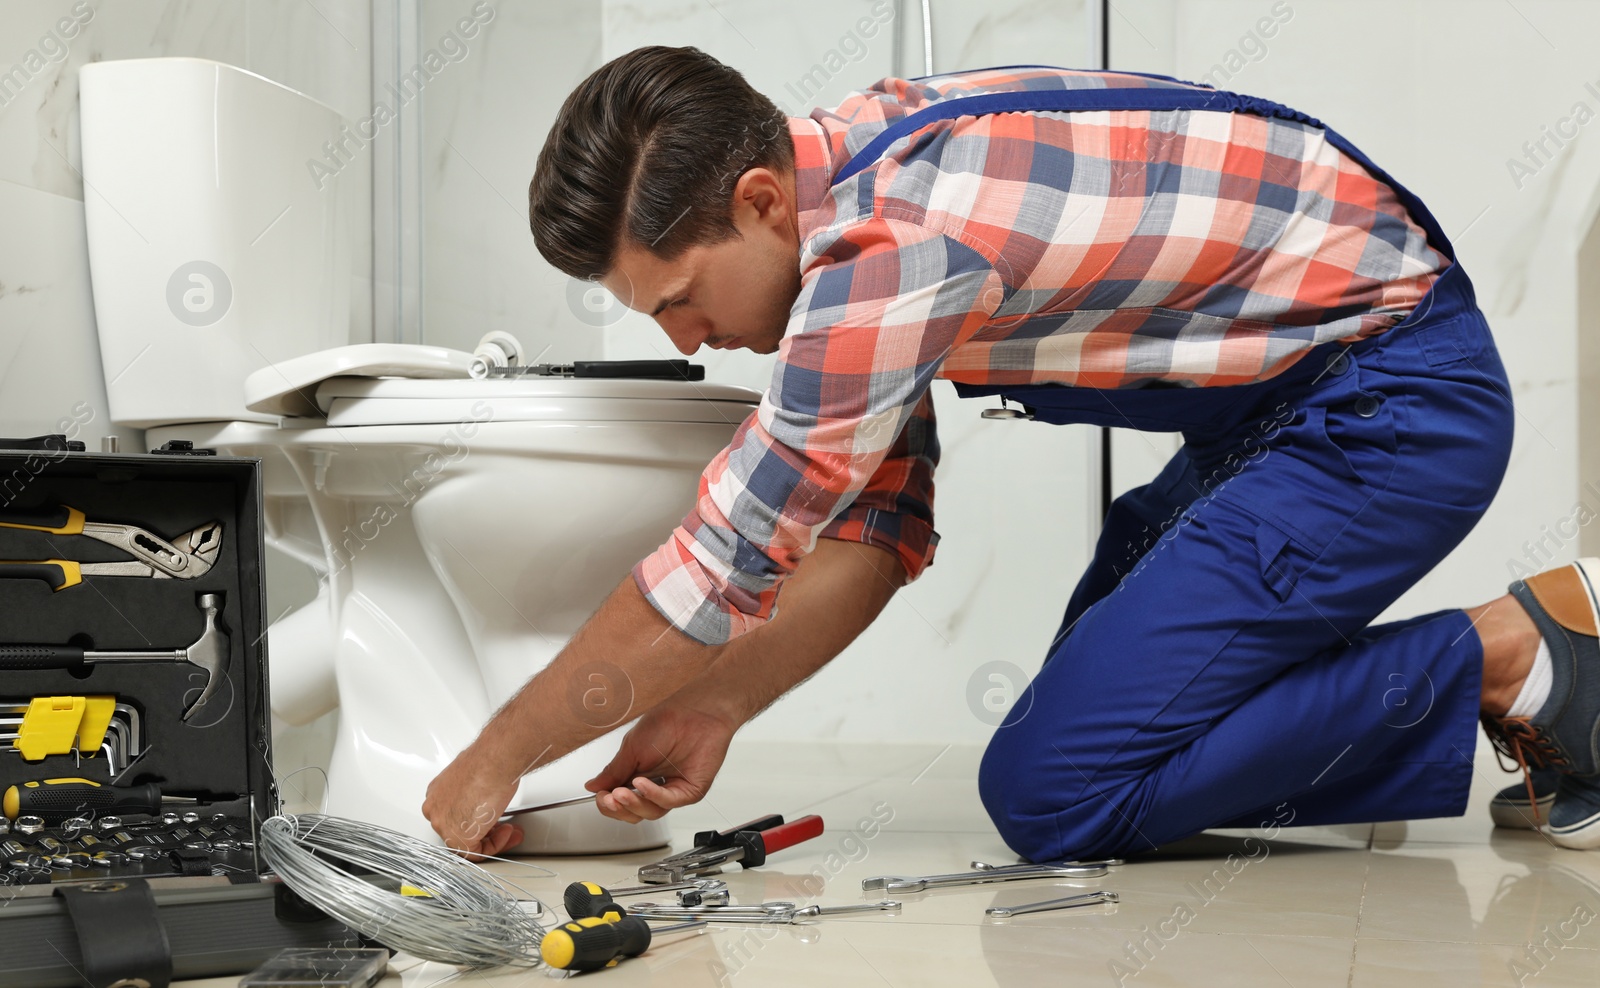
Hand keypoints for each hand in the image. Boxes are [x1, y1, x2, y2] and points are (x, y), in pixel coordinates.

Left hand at [422, 744, 524, 858]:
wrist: (494, 762)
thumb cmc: (488, 763)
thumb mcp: (474, 778)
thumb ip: (473, 794)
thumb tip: (483, 799)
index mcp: (436, 793)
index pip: (453, 816)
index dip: (476, 820)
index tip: (491, 818)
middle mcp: (435, 808)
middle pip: (459, 830)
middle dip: (485, 831)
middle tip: (504, 828)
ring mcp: (443, 824)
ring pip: (466, 843)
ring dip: (492, 839)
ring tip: (509, 830)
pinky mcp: (458, 837)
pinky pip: (476, 853)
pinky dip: (495, 846)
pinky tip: (506, 832)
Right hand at [587, 703, 737, 822]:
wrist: (695, 709)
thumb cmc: (668, 721)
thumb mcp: (632, 747)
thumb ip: (613, 771)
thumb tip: (593, 786)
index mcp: (639, 775)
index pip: (620, 801)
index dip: (608, 803)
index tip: (599, 796)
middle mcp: (656, 785)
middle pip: (634, 813)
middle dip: (618, 809)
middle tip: (609, 799)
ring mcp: (673, 789)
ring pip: (651, 812)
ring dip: (633, 804)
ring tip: (621, 792)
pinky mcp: (690, 791)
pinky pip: (668, 801)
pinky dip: (652, 795)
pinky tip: (641, 784)